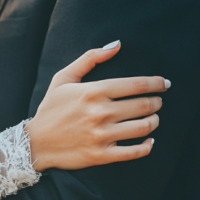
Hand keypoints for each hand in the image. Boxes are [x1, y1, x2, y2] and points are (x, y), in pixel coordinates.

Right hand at [28, 41, 168, 170]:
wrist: (34, 143)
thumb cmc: (51, 109)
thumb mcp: (63, 79)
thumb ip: (90, 58)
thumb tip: (117, 45)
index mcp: (94, 91)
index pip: (137, 85)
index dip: (157, 83)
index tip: (165, 84)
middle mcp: (100, 112)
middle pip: (144, 105)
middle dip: (157, 102)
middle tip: (157, 102)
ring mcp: (102, 135)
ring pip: (143, 127)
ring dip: (154, 121)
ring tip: (152, 119)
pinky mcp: (101, 155)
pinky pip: (135, 152)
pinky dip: (147, 146)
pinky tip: (149, 141)